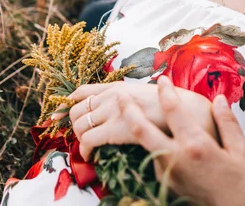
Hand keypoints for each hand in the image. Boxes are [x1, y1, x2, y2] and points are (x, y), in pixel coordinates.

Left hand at [68, 81, 214, 160]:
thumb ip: (125, 98)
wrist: (187, 112)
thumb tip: (113, 106)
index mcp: (117, 87)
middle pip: (77, 110)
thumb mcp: (143, 94)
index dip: (65, 104)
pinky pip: (89, 140)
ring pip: (80, 125)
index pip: (81, 92)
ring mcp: (114, 111)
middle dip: (74, 125)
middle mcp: (112, 96)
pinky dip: (86, 150)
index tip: (56, 116)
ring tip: (89, 147)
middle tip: (81, 136)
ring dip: (80, 139)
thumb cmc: (169, 106)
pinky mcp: (117, 128)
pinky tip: (92, 157)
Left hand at [118, 76, 244, 205]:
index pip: (173, 110)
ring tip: (129, 114)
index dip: (165, 91)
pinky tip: (152, 139)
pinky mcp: (165, 184)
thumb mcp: (240, 148)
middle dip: (128, 110)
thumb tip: (219, 99)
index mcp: (195, 144)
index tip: (162, 79)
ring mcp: (167, 172)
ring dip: (134, 128)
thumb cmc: (241, 180)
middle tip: (120, 96)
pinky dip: (149, 146)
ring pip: (144, 146)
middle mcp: (176, 157)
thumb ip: (226, 121)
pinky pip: (153, 159)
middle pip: (141, 129)